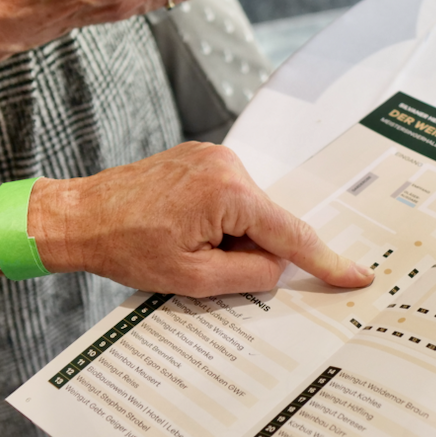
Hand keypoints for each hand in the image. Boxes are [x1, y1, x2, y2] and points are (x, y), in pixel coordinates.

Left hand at [31, 143, 373, 295]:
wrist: (78, 217)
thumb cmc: (124, 247)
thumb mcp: (194, 280)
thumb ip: (250, 275)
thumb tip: (280, 267)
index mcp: (229, 193)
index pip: (291, 235)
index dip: (325, 261)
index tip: (357, 276)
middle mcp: (227, 164)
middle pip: (268, 223)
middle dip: (250, 251)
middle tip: (205, 265)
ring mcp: (212, 156)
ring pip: (249, 213)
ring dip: (231, 238)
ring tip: (184, 247)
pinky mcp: (199, 159)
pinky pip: (229, 199)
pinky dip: (219, 223)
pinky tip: (183, 233)